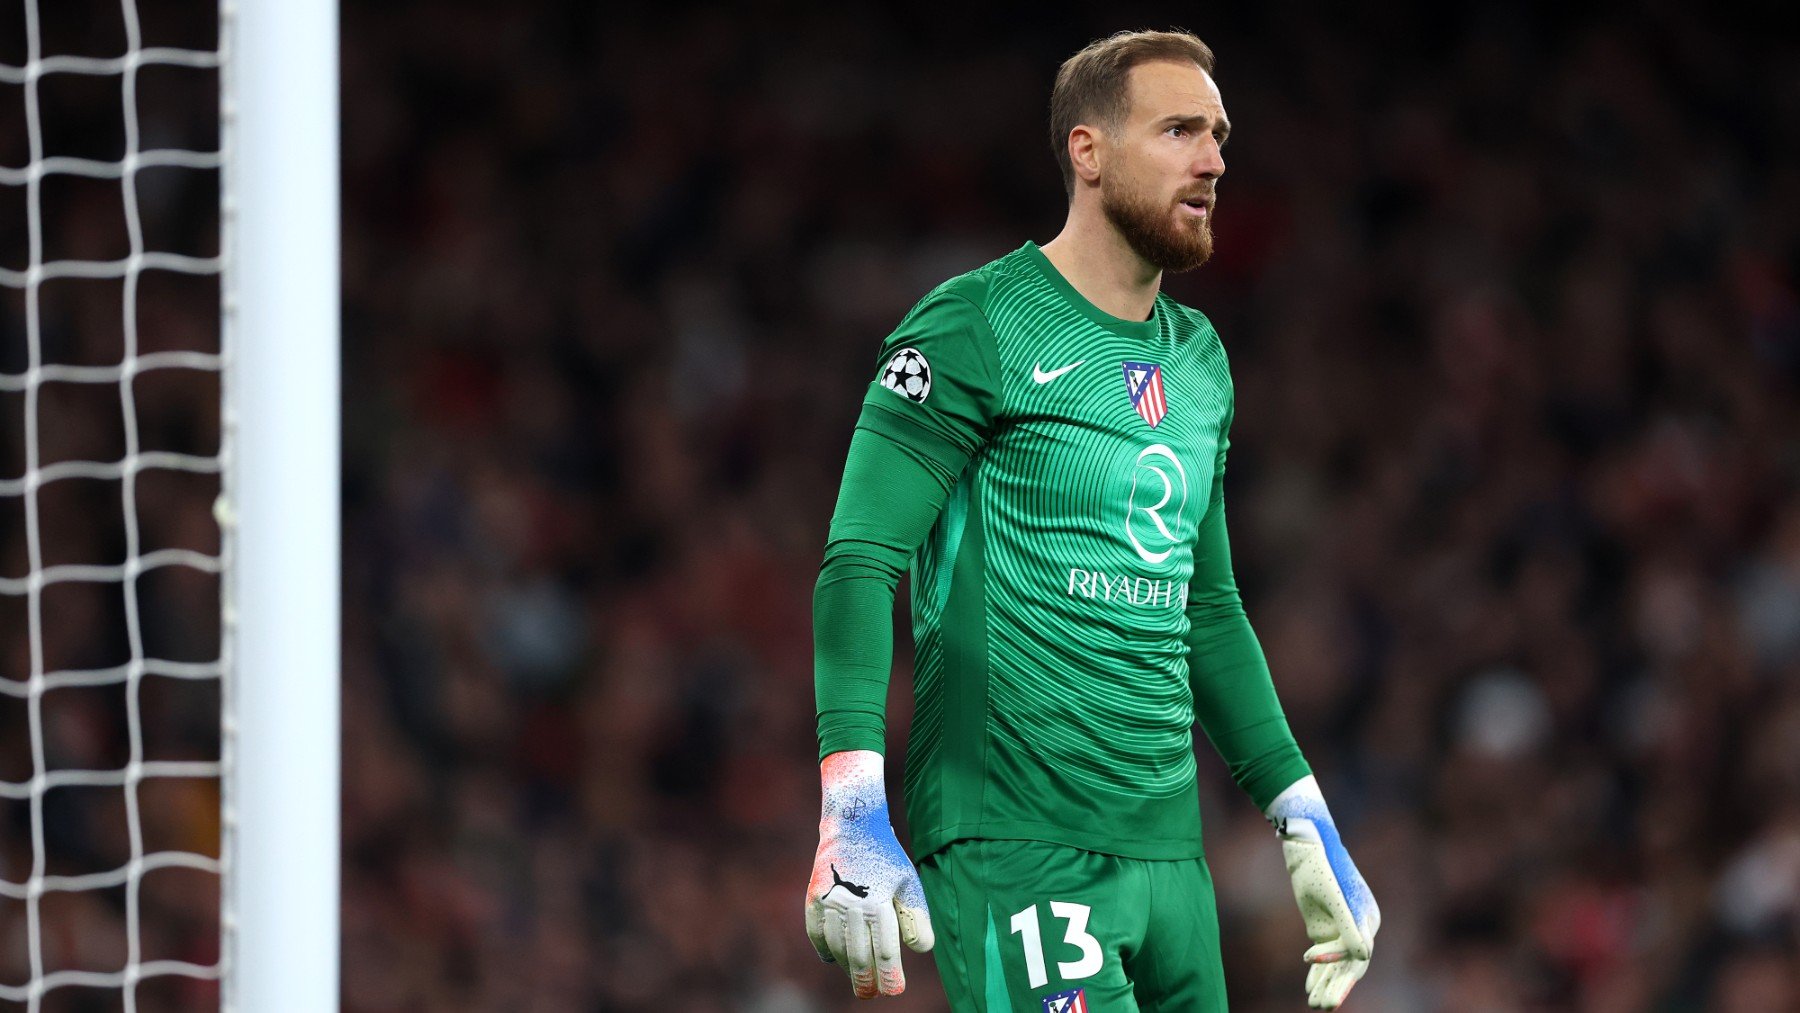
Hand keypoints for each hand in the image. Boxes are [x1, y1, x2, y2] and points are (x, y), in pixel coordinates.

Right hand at [805, 750, 934, 997]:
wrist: (851, 825)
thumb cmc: (886, 857)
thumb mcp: (908, 882)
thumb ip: (915, 917)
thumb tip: (920, 949)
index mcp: (878, 903)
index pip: (885, 950)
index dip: (889, 975)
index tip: (894, 991)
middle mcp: (851, 906)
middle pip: (859, 955)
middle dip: (866, 979)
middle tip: (870, 995)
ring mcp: (828, 904)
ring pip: (837, 948)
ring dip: (847, 967)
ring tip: (857, 979)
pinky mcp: (813, 899)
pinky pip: (817, 934)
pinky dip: (825, 950)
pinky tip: (834, 960)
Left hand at [1265, 776, 1380, 1009]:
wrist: (1306, 837)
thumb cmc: (1320, 862)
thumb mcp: (1330, 893)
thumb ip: (1348, 925)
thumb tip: (1365, 956)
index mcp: (1367, 917)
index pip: (1358, 952)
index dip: (1337, 961)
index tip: (1308, 956)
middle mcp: (1359, 925)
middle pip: (1352, 965)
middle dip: (1337, 986)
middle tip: (1322, 1007)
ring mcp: (1341, 927)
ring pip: (1337, 964)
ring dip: (1327, 984)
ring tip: (1315, 1005)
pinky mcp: (1324, 927)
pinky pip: (1324, 957)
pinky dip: (1318, 972)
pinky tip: (1310, 989)